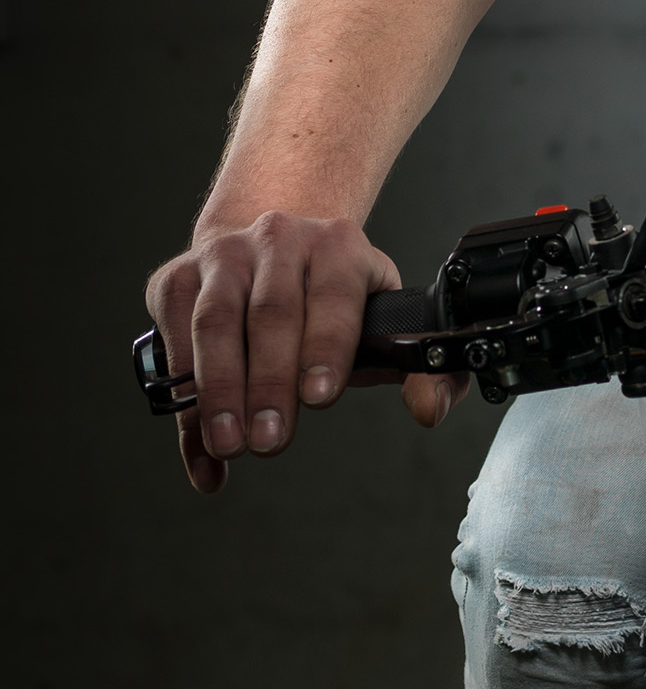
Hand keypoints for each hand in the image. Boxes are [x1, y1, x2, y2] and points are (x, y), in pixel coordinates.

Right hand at [144, 213, 467, 493]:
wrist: (273, 249)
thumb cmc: (333, 302)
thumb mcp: (385, 322)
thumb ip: (423, 369)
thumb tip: (430, 410)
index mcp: (339, 246)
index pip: (333, 295)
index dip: (326, 347)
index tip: (319, 397)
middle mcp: (279, 239)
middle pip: (270, 314)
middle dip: (269, 384)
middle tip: (270, 441)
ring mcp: (223, 255)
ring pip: (215, 323)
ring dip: (218, 390)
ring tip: (229, 444)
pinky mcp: (176, 278)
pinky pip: (173, 341)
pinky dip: (183, 403)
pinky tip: (201, 449)